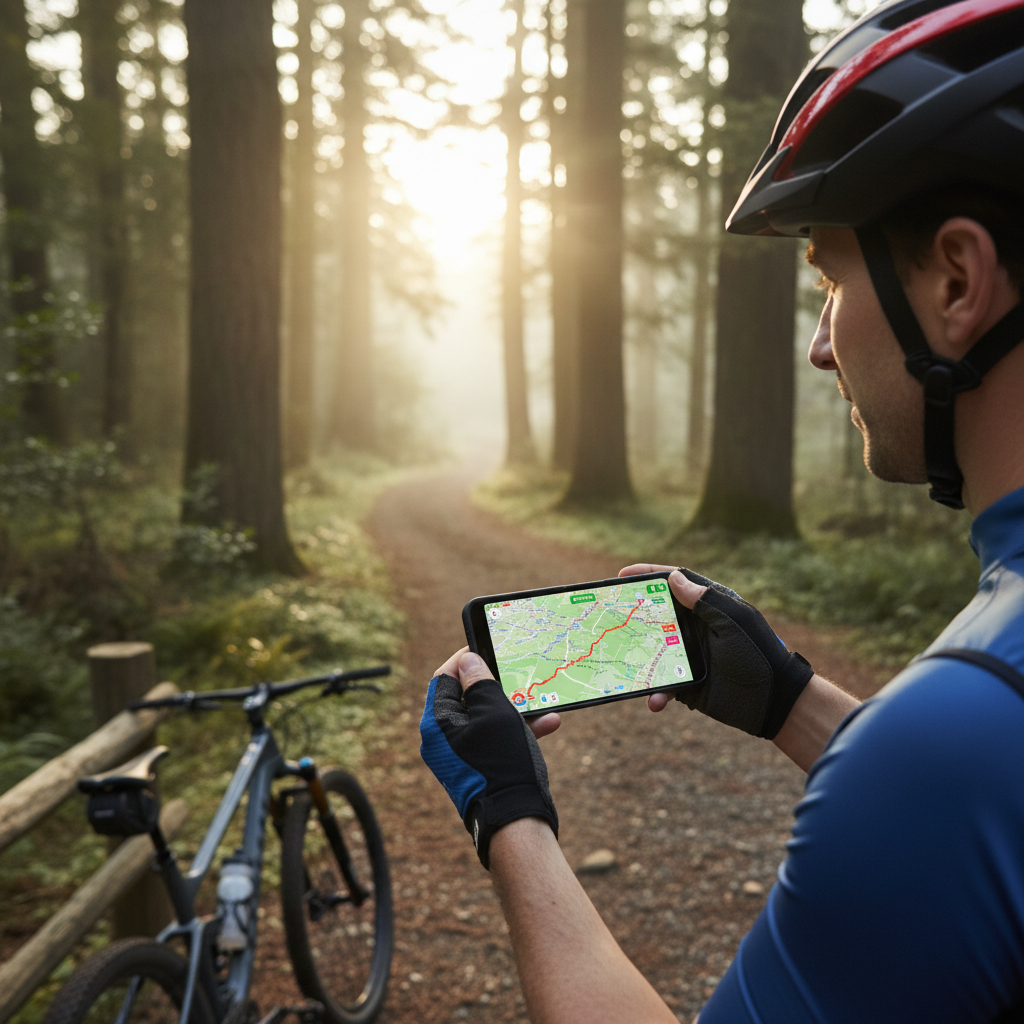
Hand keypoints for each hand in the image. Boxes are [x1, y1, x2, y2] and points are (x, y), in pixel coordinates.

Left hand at [420, 648, 558, 867]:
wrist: (517, 823)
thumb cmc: (503, 764)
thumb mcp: (495, 714)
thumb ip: (481, 682)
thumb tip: (467, 661)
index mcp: (436, 724)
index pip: (444, 678)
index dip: (464, 659)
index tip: (486, 646)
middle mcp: (443, 740)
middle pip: (467, 697)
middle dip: (497, 684)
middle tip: (517, 671)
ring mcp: (461, 755)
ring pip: (487, 718)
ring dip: (515, 707)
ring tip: (541, 699)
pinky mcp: (480, 767)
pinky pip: (496, 738)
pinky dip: (518, 729)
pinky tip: (549, 723)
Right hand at [619, 564, 813, 738]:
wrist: (775, 702)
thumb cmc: (757, 654)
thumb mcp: (733, 623)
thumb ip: (705, 600)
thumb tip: (673, 577)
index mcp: (708, 607)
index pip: (674, 583)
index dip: (648, 575)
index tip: (622, 573)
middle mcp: (694, 627)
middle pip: (655, 615)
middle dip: (630, 615)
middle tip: (607, 615)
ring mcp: (688, 655)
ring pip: (651, 651)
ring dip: (636, 658)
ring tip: (619, 660)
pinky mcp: (686, 683)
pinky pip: (660, 685)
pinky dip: (654, 693)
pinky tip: (654, 700)